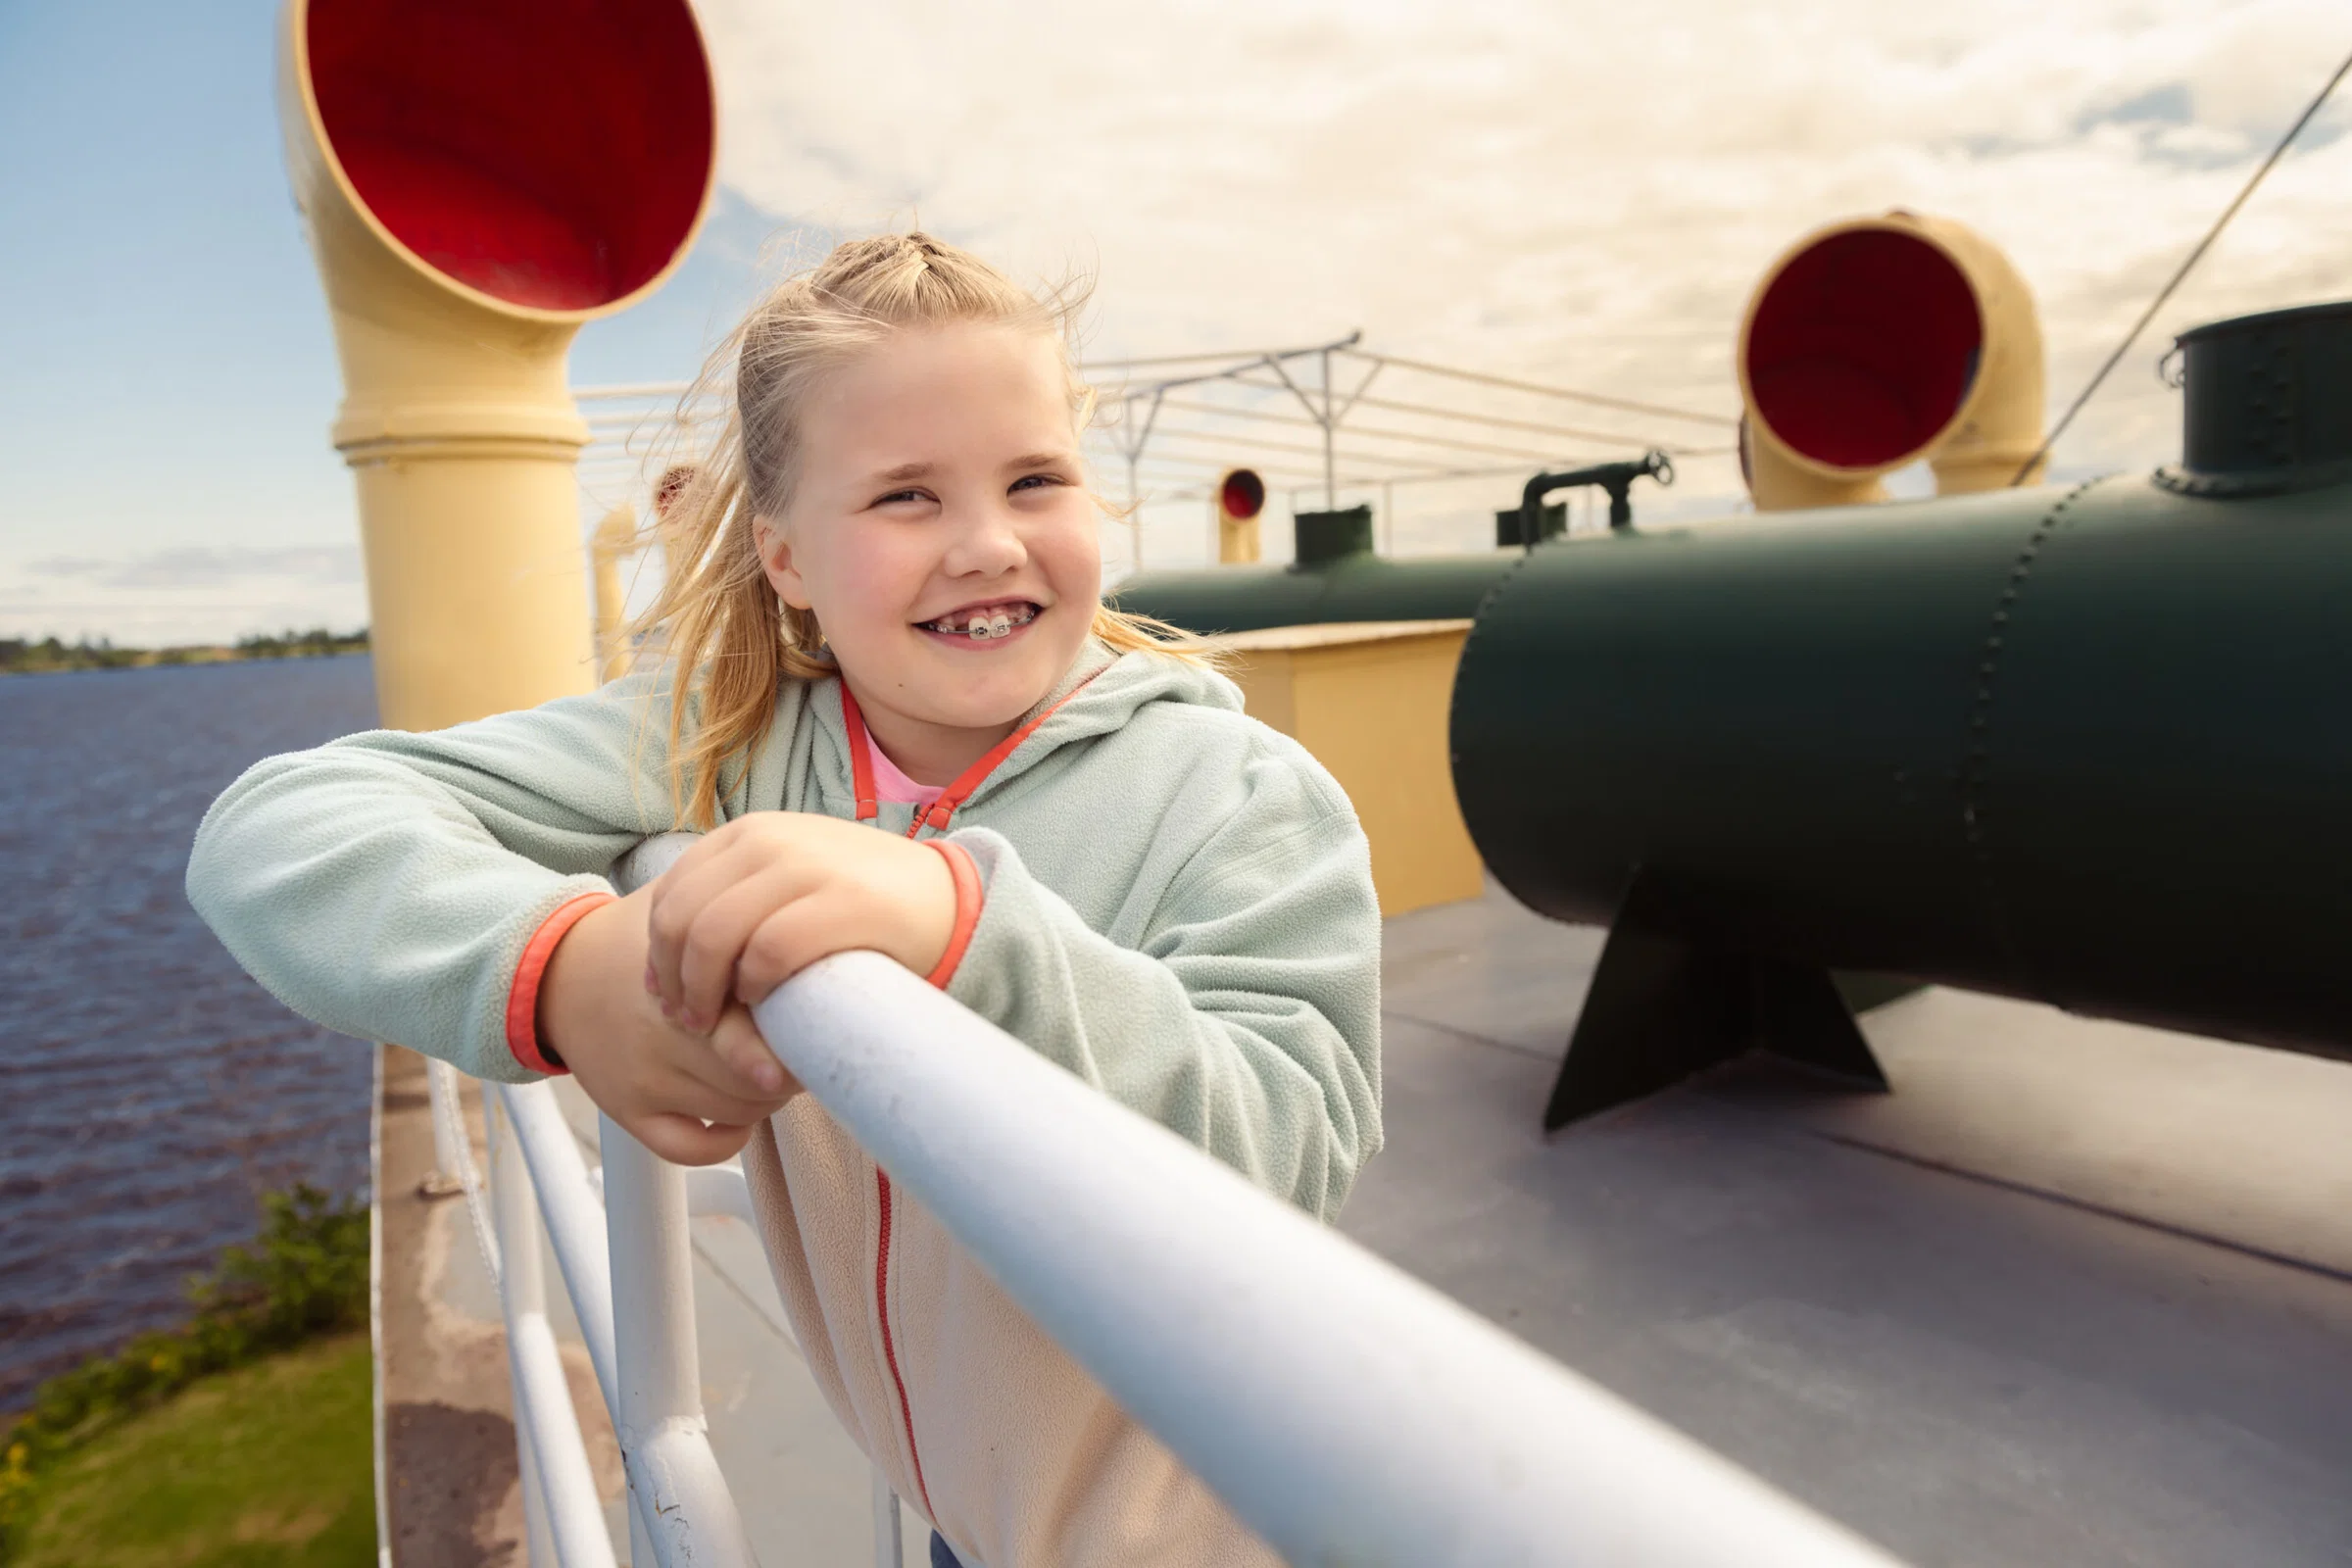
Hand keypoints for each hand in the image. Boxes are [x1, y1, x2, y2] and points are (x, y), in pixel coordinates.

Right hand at [539, 885, 796, 1164]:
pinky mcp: (627, 1108)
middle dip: (793, 1066)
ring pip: (738, 1111)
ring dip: (766, 1099)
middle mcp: (671, 1031)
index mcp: (697, 978)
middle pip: (762, 1074)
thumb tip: (815, 917)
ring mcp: (648, 1075)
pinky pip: (688, 1148)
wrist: (558, 970)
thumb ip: (747, 909)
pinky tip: (739, 1119)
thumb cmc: (643, 939)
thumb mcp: (693, 905)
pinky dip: (726, 1141)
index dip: (803, 1032)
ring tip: (770, 1071)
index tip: (817, 1028)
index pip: (770, 1021)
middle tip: (800, 1049)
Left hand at [644, 812, 956, 1032]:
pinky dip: (752, 987)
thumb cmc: (859, 902)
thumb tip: (670, 949)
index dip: (657, 952)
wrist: (946, 898)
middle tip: (687, 1019)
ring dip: (702, 991)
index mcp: (750, 832)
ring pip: (713, 935)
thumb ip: (738, 894)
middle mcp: (770, 840)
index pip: (671, 893)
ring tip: (713, 1023)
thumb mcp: (790, 876)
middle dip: (672, 978)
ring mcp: (806, 868)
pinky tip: (762, 1003)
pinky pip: (767, 951)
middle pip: (682, 918)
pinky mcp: (841, 903)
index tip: (667, 994)